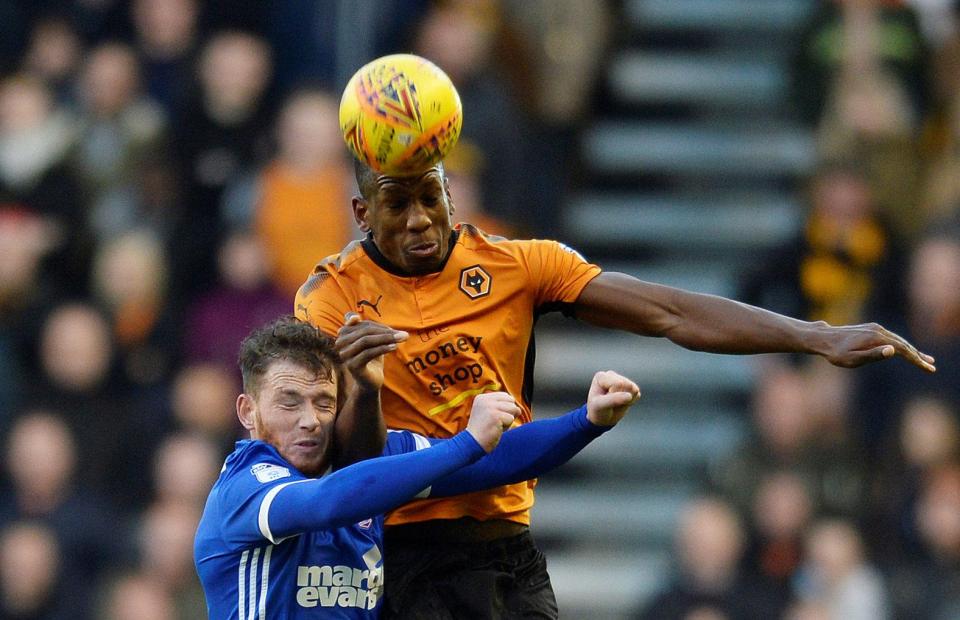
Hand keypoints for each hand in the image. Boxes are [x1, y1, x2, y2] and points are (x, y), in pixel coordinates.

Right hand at [334, 312, 407, 389]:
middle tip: (404, 334)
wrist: (370, 380)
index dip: (379, 326)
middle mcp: (340, 343)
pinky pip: (368, 353)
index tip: (393, 330)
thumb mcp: (370, 340)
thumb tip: (353, 315)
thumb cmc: (372, 357)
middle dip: (385, 332)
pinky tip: (394, 347)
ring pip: (366, 341)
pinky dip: (382, 348)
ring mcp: (345, 354)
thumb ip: (365, 327)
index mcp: (343, 333)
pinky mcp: (352, 365)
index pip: (363, 324)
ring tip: (401, 339)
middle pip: (365, 331)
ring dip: (386, 338)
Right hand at [466, 392, 518, 452]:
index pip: (505, 396)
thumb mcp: (487, 413)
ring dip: (508, 420)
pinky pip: (511, 419)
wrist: (472, 443)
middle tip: (495, 422)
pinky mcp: (496, 415)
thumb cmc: (482, 431)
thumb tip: (518, 409)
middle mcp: (485, 399)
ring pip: (513, 409)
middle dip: (508, 413)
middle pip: (511, 401)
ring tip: (496, 425)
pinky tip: (496, 430)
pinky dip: (506, 427)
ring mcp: (490, 407)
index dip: (506, 408)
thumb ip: (499, 406)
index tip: (494, 417)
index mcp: (482, 398)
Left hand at [586, 370, 639, 426]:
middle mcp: (611, 375)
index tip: (604, 400)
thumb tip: (629, 395)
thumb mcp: (601, 406)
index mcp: (601, 377)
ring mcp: (621, 379)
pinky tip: (622, 402)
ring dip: (627, 401)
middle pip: (627, 385)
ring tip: (615, 403)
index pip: (618, 384)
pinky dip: (631, 402)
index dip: (614, 396)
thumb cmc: (598, 410)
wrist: (602, 418)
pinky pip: (637, 395)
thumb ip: (613, 400)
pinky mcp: (630, 386)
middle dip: (621, 398)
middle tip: (610, 403)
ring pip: (634, 389)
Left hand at [814, 322, 935, 371]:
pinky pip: (891, 338)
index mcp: (876, 338)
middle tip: (931, 367)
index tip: (927, 368)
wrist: (823, 339)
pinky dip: (901, 345)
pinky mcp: (871, 329)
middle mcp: (878, 330)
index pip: (902, 350)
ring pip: (898, 340)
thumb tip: (893, 351)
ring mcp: (875, 328)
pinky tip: (906, 350)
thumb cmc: (836, 353)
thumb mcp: (853, 359)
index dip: (916, 359)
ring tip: (925, 360)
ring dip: (912, 351)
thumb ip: (873, 355)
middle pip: (903, 344)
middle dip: (918, 356)